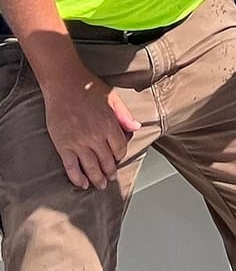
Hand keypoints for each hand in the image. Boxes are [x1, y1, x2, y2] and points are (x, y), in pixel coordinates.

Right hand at [42, 71, 141, 189]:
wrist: (64, 84)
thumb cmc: (89, 89)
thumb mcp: (113, 99)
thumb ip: (125, 116)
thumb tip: (137, 128)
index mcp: (109, 126)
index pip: (119, 149)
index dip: (120, 156)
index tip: (118, 158)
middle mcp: (95, 137)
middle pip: (106, 161)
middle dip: (110, 172)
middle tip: (111, 179)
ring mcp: (78, 143)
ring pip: (90, 167)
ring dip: (97, 179)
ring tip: (100, 185)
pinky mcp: (63, 145)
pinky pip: (71, 166)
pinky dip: (77, 178)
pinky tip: (82, 184)